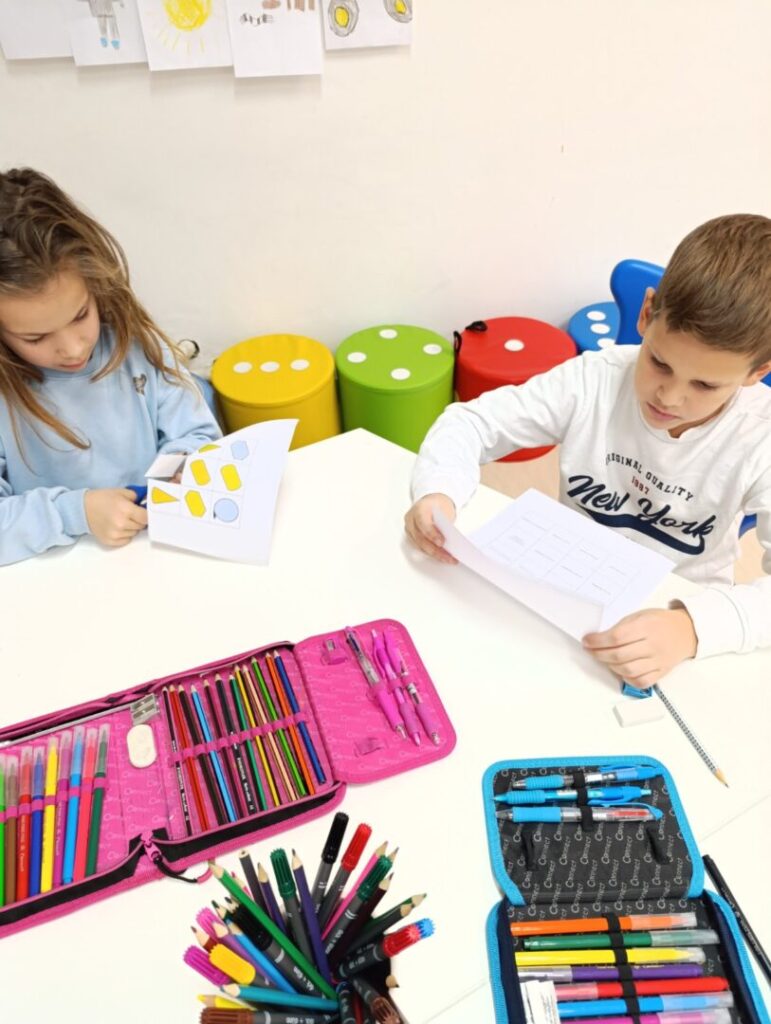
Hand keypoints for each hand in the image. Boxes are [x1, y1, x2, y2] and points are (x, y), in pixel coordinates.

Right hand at [84, 488, 148, 547]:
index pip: (146, 517)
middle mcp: (121, 523)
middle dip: (139, 520)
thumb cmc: (103, 499)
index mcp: (125, 509)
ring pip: (134, 533)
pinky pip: (126, 540)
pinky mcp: (110, 541)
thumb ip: (138, 497)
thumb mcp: (121, 492)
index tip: (145, 512)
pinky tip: (117, 527)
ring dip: (132, 527)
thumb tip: (149, 502)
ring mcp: (115, 534)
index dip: (147, 514)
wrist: (83, 509)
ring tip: (122, 519)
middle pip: (141, 526)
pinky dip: (125, 534)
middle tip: (131, 514)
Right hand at [404, 493, 457, 563]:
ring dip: (435, 554)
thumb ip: (444, 523)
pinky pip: (421, 547)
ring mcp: (409, 529)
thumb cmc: (438, 505)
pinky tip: (443, 557)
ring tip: (449, 559)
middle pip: (421, 538)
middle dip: (435, 549)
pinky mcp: (412, 537)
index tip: (442, 543)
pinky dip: (432, 553)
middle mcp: (411, 520)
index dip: (431, 534)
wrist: (430, 502)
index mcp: (419, 509)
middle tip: (448, 556)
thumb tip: (451, 540)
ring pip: (420, 545)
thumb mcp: (444, 509)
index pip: (423, 523)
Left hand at [582, 607, 697, 687]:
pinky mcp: (662, 672)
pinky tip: (621, 671)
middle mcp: (653, 645)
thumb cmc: (661, 622)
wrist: (686, 631)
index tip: (587, 641)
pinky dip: (627, 679)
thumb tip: (599, 638)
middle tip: (591, 651)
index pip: (616, 637)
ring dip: (610, 666)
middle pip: (620, 655)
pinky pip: (641, 681)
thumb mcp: (640, 615)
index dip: (598, 641)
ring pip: (628, 670)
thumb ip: (622, 626)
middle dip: (599, 654)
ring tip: (604, 659)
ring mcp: (658, 660)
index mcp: (647, 626)